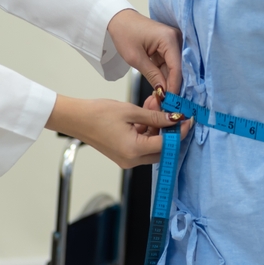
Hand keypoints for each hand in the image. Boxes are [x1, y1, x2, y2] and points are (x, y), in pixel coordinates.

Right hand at [46, 96, 191, 167]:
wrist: (76, 118)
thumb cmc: (98, 114)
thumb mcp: (131, 111)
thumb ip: (156, 116)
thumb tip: (175, 118)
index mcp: (134, 150)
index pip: (166, 144)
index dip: (179, 131)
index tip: (187, 119)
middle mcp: (132, 160)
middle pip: (162, 149)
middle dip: (169, 130)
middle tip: (171, 111)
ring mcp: (127, 159)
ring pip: (152, 147)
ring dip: (157, 128)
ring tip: (154, 105)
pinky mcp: (123, 155)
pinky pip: (142, 146)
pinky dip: (147, 131)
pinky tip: (146, 113)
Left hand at [107, 9, 181, 94]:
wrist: (118, 20)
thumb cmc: (124, 33)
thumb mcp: (136, 58)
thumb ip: (152, 76)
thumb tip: (163, 92)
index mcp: (169, 39)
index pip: (177, 68)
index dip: (174, 86)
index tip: (170, 101)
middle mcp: (175, 39)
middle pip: (178, 68)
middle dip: (172, 85)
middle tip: (166, 102)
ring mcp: (173, 42)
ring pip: (174, 68)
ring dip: (168, 82)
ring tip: (162, 97)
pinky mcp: (168, 46)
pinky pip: (169, 64)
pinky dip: (164, 75)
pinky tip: (160, 87)